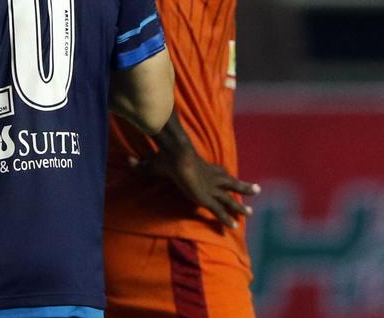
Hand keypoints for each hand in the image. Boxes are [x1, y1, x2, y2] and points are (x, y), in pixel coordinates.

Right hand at [131, 148, 260, 228]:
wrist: (177, 156)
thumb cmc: (166, 157)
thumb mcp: (154, 163)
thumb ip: (142, 165)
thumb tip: (127, 161)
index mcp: (203, 167)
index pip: (217, 171)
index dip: (222, 174)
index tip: (228, 176)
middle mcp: (211, 177)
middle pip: (229, 183)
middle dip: (241, 188)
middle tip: (256, 190)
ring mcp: (211, 187)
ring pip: (230, 197)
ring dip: (240, 205)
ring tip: (251, 211)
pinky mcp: (207, 197)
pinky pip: (219, 210)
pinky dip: (226, 218)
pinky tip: (233, 226)